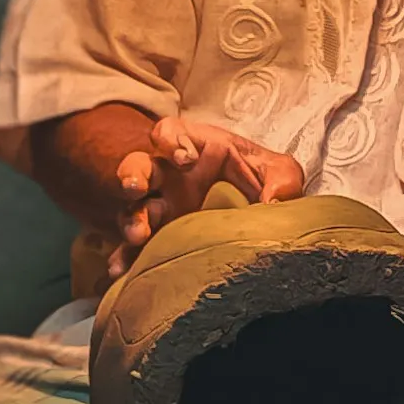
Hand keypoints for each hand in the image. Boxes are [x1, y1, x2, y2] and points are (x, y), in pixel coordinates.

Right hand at [102, 110, 305, 275]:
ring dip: (131, 220)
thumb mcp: (274, 170)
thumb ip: (282, 178)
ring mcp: (158, 210)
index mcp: (191, 149)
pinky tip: (121, 271)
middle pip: (138, 167)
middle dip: (134, 175)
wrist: (247, 212)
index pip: (168, 132)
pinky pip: (132, 249)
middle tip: (136, 187)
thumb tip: (275, 202)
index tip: (186, 158)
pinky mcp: (155, 241)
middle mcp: (167, 177)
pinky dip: (124, 259)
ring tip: (137, 235)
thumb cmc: (255, 178)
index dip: (171, 140)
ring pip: (132, 209)